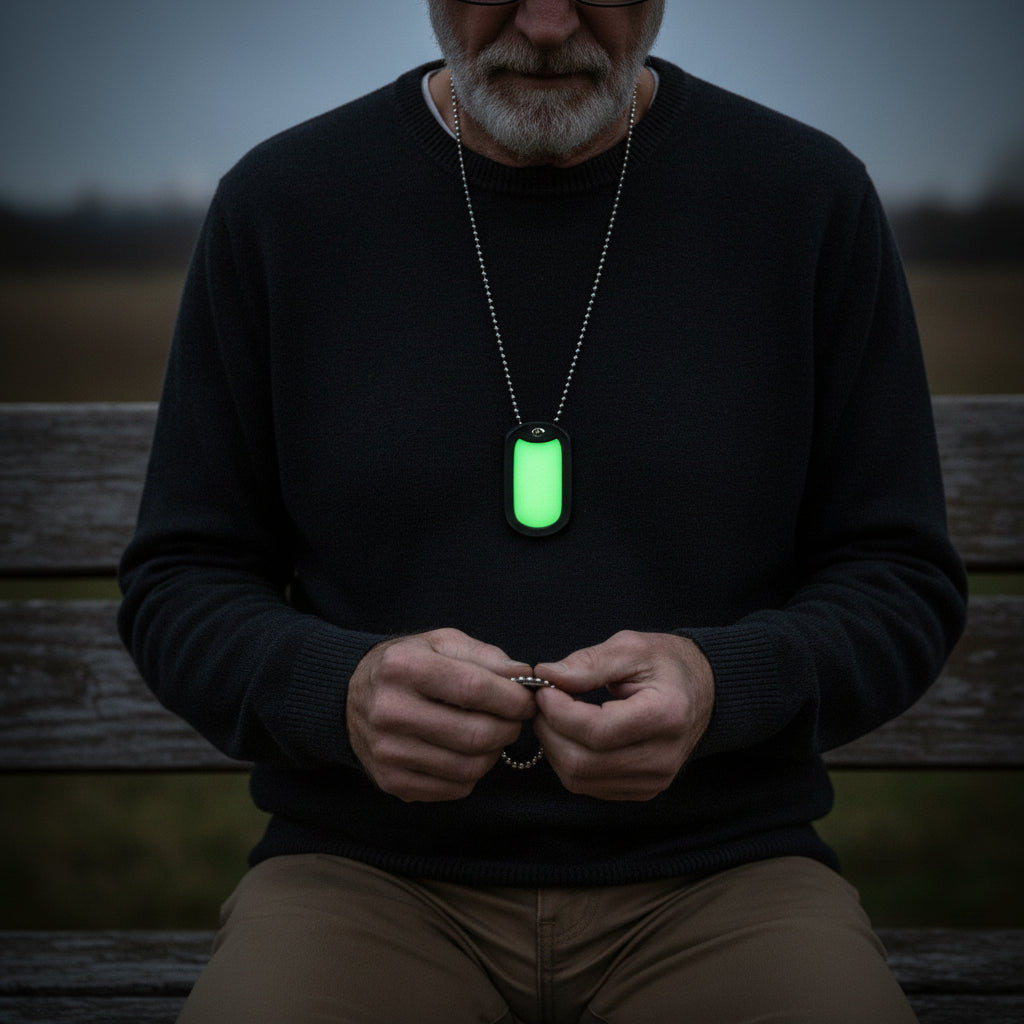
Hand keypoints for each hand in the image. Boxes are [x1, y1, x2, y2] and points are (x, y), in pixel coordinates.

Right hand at [347, 628, 534, 801]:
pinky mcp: (391, 782)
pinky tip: (468, 752)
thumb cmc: (407, 664)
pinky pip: (455, 788)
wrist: (350, 697)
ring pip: (469, 767)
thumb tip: (523, 675)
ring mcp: (388, 752)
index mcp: (403, 667)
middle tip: (515, 719)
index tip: (528, 699)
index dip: (512, 698)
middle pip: (475, 734)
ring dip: (495, 752)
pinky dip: (474, 772)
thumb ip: (485, 656)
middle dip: (509, 728)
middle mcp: (389, 711)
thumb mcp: (440, 643)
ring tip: (492, 733)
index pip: (474, 689)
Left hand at [534, 631, 714, 800]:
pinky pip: (588, 786)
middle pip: (583, 761)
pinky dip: (568, 760)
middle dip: (550, 730)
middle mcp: (663, 757)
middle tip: (542, 701)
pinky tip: (570, 734)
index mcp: (666, 715)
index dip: (559, 712)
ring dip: (554, 747)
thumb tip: (546, 675)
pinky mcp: (643, 789)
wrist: (702, 691)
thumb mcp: (631, 647)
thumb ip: (588, 663)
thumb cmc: (666, 664)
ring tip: (553, 715)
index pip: (597, 730)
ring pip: (580, 778)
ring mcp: (654, 779)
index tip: (544, 688)